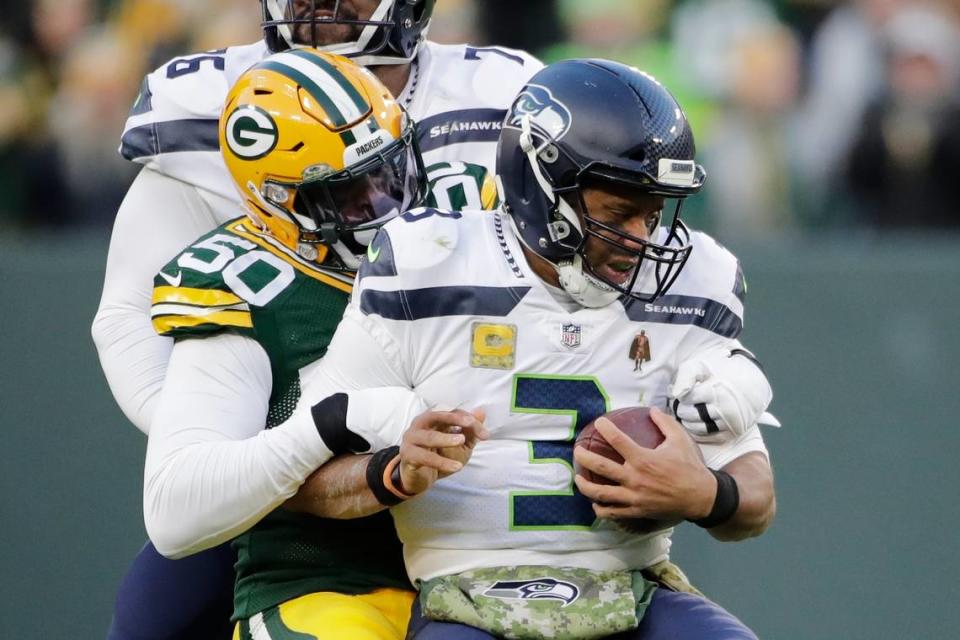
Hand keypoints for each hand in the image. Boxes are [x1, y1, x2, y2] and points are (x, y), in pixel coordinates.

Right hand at [398, 408, 487, 494]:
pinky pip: (425, 457)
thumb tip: (481, 412)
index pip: (452, 413)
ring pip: (429, 436)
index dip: (469, 420)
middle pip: (436, 416)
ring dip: (446, 438)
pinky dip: (441, 462)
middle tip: (470, 423)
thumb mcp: (459, 445)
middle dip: (454, 419)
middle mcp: (420, 425)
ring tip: (462, 441)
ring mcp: (411, 439)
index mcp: (433, 419)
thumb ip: (470, 431)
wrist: (419, 478)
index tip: (485, 435)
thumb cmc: (438, 456)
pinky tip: (456, 466)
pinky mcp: (408, 455)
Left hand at [573, 407, 715, 521]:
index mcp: (643, 459)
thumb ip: (665, 422)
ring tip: (577, 478)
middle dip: (584, 457)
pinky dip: (600, 508)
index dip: (605, 429)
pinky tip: (595, 503)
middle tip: (577, 450)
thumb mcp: (680, 439)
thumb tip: (652, 409)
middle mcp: (635, 478)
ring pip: (601, 493)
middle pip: (600, 467)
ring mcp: (634, 497)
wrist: (701, 498)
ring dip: (585, 485)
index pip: (617, 440)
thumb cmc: (690, 467)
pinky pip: (613, 512)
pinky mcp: (636, 511)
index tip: (598, 423)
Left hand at [669, 347, 778, 441]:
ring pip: (695, 428)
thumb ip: (685, 376)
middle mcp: (726, 409)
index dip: (681, 395)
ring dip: (687, 420)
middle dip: (682, 408)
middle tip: (683, 402)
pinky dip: (696, 430)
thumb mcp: (701, 366)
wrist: (749, 381)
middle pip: (688, 414)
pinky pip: (706, 437)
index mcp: (718, 391)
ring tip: (689, 410)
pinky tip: (696, 420)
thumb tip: (675, 394)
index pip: (687, 398)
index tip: (683, 392)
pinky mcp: (732, 432)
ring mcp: (730, 422)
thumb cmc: (720, 372)